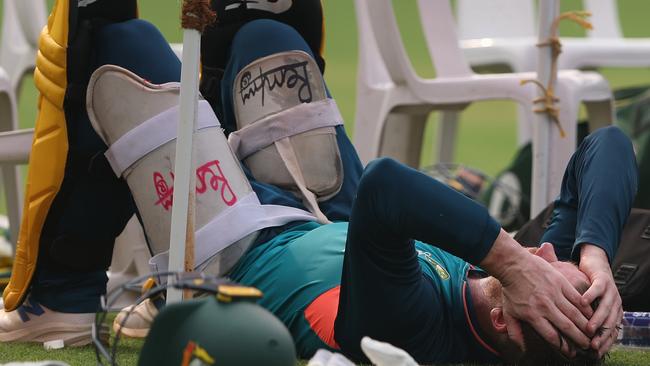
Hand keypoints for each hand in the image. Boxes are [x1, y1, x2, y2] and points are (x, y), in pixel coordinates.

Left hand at [481, 234, 592, 356]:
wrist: (513, 265)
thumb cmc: (510, 290)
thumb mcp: (508, 313)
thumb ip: (515, 332)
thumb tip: (521, 349)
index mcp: (532, 315)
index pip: (552, 336)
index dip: (563, 347)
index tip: (570, 353)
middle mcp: (545, 307)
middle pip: (567, 327)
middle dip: (579, 339)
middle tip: (587, 346)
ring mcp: (554, 294)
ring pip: (575, 314)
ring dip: (585, 325)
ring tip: (592, 333)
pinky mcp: (560, 283)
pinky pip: (577, 298)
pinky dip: (585, 308)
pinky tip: (591, 315)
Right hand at [579, 244, 622, 356]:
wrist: (596, 264)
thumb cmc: (590, 288)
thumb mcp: (590, 305)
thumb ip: (587, 319)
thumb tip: (576, 338)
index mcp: (613, 312)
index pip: (611, 331)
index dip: (604, 342)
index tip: (593, 351)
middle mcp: (615, 303)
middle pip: (610, 323)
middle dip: (601, 336)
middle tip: (592, 345)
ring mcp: (611, 291)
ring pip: (606, 308)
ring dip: (597, 320)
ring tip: (589, 328)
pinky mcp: (603, 280)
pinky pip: (597, 289)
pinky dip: (591, 296)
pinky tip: (582, 302)